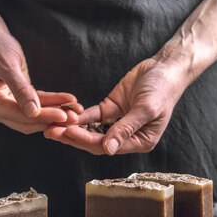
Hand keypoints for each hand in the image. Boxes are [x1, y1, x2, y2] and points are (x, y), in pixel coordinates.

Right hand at [0, 26, 81, 133]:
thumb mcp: (7, 66)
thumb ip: (20, 89)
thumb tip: (33, 111)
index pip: (18, 115)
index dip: (42, 116)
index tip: (63, 115)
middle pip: (26, 120)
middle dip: (51, 119)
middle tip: (75, 117)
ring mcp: (4, 105)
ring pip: (33, 115)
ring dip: (54, 113)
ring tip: (76, 110)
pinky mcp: (15, 99)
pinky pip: (35, 103)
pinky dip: (51, 103)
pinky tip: (68, 100)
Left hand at [45, 58, 188, 154]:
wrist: (165, 67)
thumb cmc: (163, 89)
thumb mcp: (146, 109)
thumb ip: (126, 128)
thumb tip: (109, 149)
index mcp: (139, 141)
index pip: (108, 146)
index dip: (86, 140)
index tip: (69, 132)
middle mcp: (127, 136)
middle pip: (95, 141)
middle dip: (73, 137)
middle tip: (51, 132)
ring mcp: (117, 122)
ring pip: (91, 130)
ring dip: (72, 129)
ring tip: (51, 126)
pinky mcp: (111, 109)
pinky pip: (92, 115)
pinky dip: (79, 116)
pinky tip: (65, 114)